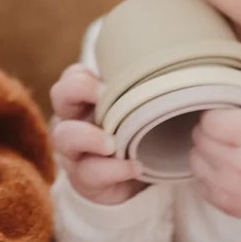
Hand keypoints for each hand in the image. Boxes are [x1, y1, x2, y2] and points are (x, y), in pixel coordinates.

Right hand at [49, 62, 144, 205]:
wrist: (141, 182)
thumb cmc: (141, 138)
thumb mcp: (144, 114)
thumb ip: (148, 93)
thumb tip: (182, 59)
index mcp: (88, 102)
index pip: (72, 77)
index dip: (82, 76)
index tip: (107, 85)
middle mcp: (75, 121)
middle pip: (58, 95)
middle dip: (79, 90)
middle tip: (104, 96)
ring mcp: (74, 151)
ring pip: (64, 137)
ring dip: (89, 137)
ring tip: (113, 144)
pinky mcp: (83, 180)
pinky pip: (88, 173)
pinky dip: (114, 170)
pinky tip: (136, 167)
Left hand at [189, 63, 240, 220]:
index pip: (211, 120)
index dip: (219, 112)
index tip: (234, 114)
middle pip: (200, 138)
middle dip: (213, 130)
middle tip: (234, 130)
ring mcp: (231, 189)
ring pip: (195, 158)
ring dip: (208, 150)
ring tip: (231, 148)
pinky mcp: (225, 204)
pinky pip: (199, 181)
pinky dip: (210, 172)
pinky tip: (230, 167)